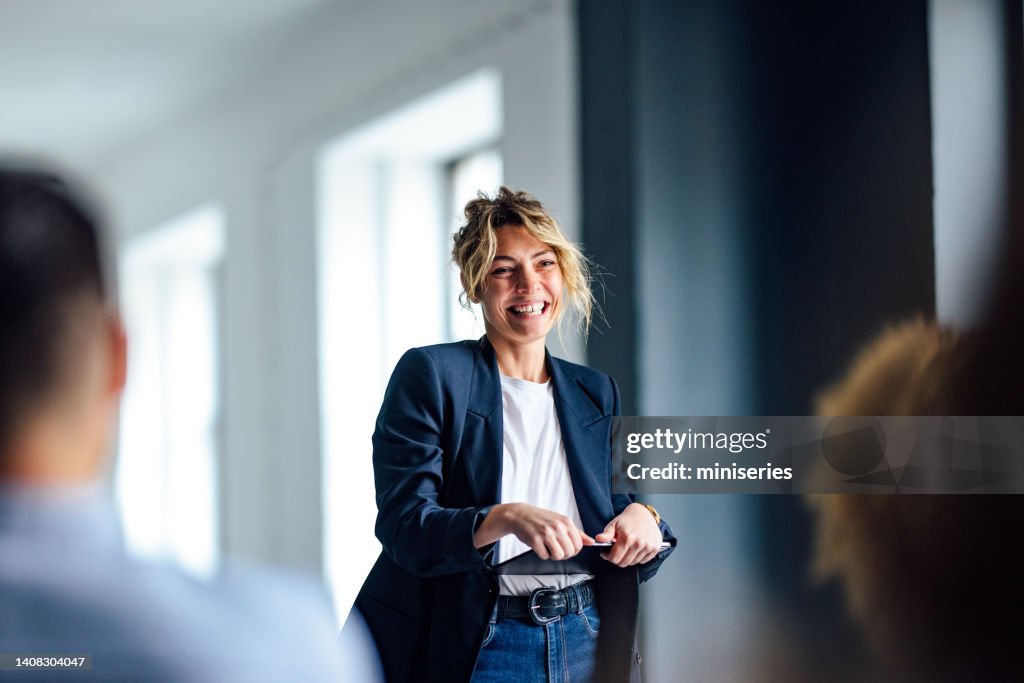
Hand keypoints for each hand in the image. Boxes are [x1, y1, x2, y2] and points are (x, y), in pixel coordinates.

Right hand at [474, 503, 593, 559]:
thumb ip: (577, 533)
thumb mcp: (560, 521)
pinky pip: (544, 556)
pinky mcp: (535, 540)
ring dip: (552, 555)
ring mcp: (546, 533)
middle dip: (562, 554)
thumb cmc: (540, 518)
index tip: (565, 547)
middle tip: (554, 547)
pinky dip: (541, 554)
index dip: (573, 550)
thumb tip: (591, 542)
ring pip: (558, 556)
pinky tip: (538, 545)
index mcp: (566, 522)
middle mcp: (558, 527)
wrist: (519, 515)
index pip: (579, 545)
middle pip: (569, 552)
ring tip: (547, 546)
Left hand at [595, 503, 662, 566]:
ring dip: (627, 559)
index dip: (608, 557)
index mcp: (627, 537)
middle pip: (624, 563)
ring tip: (625, 549)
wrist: (644, 513)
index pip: (615, 558)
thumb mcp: (614, 524)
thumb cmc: (627, 519)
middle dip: (617, 559)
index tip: (606, 554)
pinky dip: (638, 558)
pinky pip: (643, 561)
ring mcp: (648, 546)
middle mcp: (639, 543)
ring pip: (633, 563)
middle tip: (615, 552)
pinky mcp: (655, 548)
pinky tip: (634, 550)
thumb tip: (598, 539)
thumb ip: (606, 534)